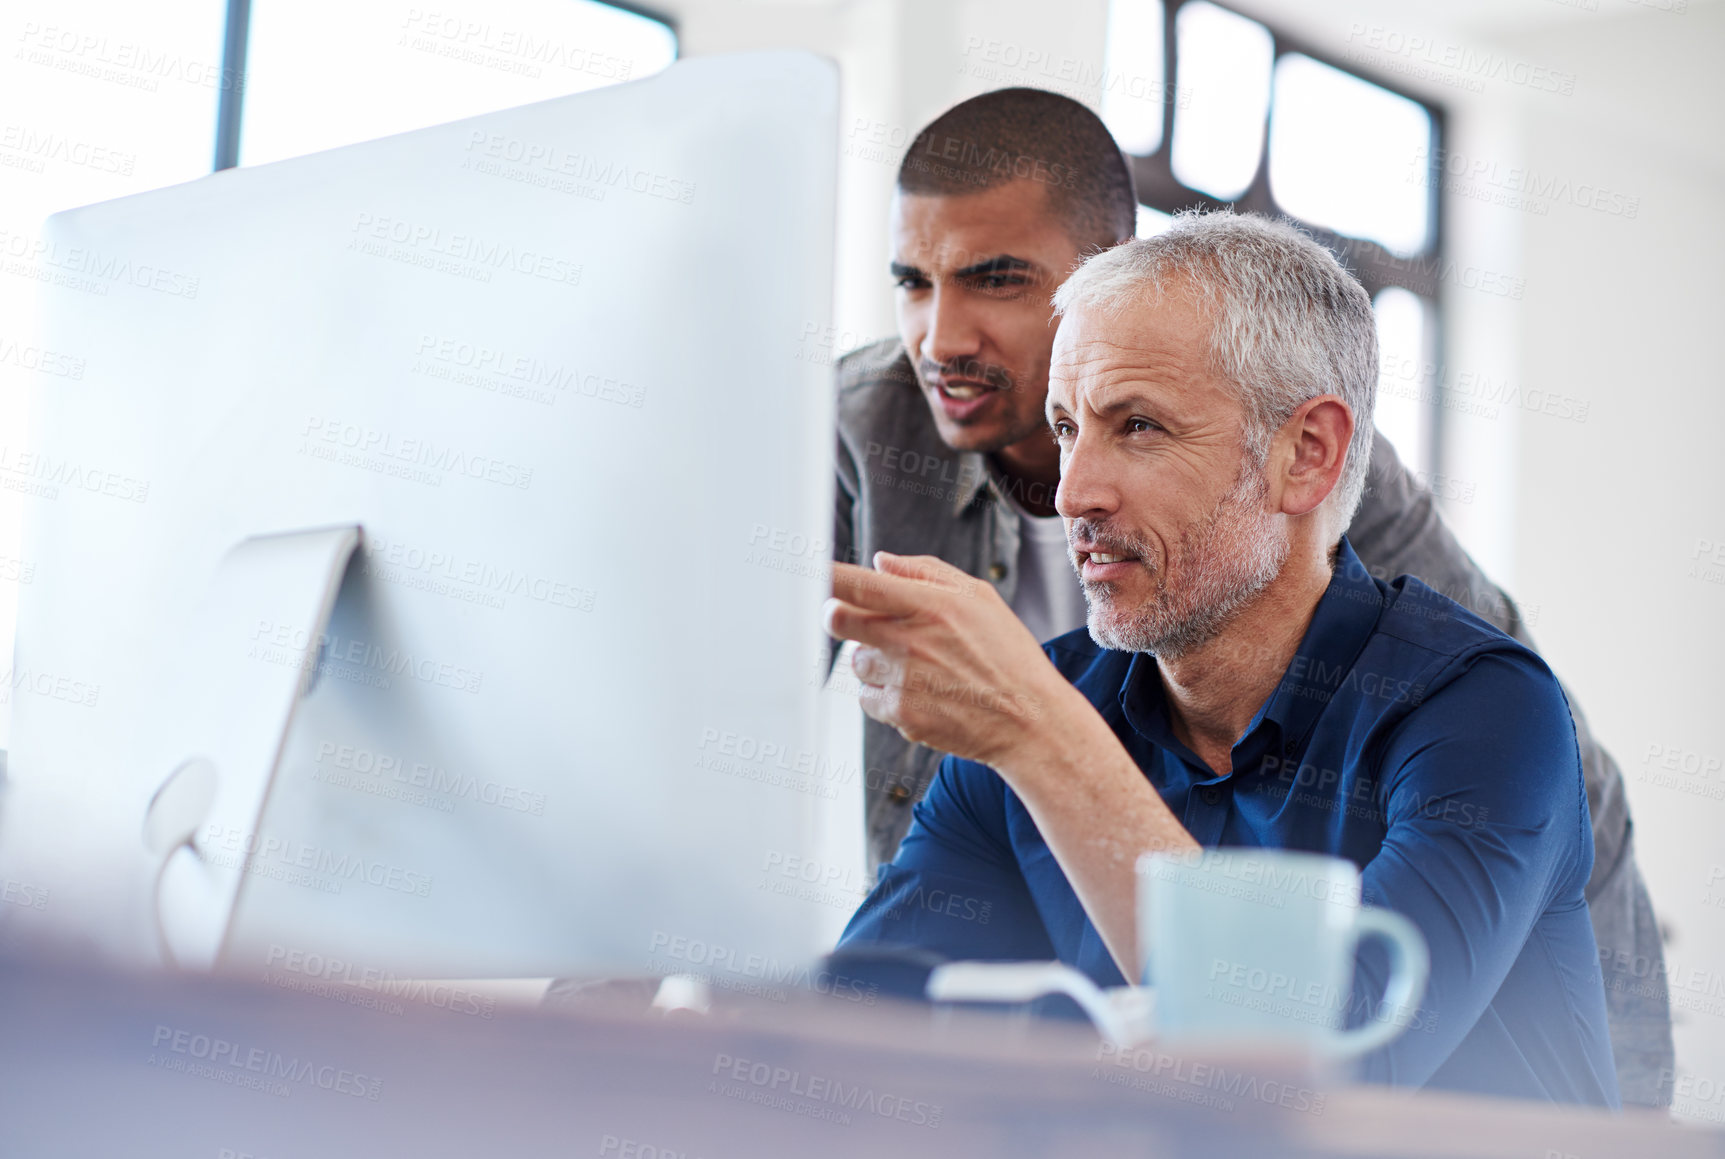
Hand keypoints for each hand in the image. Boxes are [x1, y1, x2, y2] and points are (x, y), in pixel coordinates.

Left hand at [824, 552, 1074, 768]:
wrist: (1029, 720)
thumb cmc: (1009, 655)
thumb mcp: (979, 597)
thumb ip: (925, 572)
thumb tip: (878, 562)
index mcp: (929, 604)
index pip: (857, 583)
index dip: (824, 575)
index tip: (808, 570)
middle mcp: (910, 640)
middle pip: (837, 620)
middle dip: (839, 616)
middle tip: (859, 620)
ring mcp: (902, 679)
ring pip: (855, 661)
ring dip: (872, 658)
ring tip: (915, 665)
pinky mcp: (900, 714)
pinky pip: (867, 697)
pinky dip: (882, 694)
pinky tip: (918, 691)